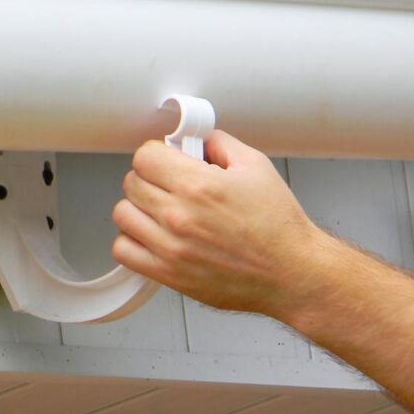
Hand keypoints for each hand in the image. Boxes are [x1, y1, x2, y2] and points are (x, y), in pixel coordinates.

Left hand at [111, 132, 326, 318]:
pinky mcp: (167, 273)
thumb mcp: (255, 166)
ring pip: (123, 214)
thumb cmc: (278, 227)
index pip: (144, 156)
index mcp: (199, 185)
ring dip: (138, 208)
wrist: (291, 272)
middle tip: (168, 184)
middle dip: (149, 178)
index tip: (166, 161)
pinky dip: (132, 241)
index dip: (156, 154)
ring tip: (160, 210)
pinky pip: (123, 250)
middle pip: (132, 183)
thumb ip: (219, 144)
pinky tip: (152, 236)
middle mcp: (179, 215)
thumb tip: (196, 139)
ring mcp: (170, 247)